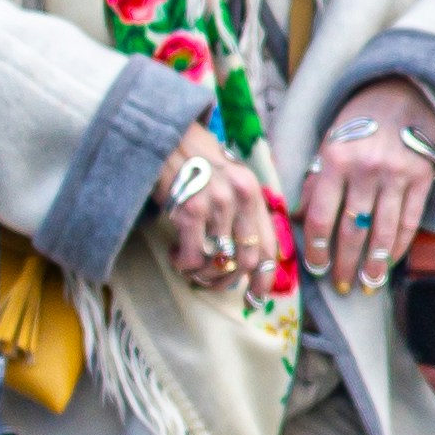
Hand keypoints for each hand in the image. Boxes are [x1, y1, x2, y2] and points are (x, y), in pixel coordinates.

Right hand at [156, 137, 282, 297]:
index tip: (256, 298)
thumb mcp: (231, 178)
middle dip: (228, 281)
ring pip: (218, 262)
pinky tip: (176, 256)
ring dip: (203, 274)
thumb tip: (247, 253)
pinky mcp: (190, 210)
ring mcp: (216, 205)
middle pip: (245, 260)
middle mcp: (240, 199)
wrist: (165, 136)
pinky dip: (185, 264)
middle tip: (211, 283)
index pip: (269, 247)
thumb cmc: (195, 161)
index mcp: (254, 194)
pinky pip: (193, 256)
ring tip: (190, 268)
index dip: (264, 278)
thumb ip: (243, 210)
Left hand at [295, 76, 434, 297]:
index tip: (316, 269)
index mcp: (334, 159)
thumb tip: (296, 220)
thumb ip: (314, 182)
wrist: (400, 92)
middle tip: (341, 285)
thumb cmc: (358, 123)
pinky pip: (410, 220)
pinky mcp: (422, 176)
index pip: (320, 217)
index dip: (317, 249)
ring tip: (368, 283)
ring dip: (374, 264)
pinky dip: (400, 246)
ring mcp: (396, 174)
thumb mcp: (328, 144)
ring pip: (383, 231)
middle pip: (351, 230)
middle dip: (344, 264)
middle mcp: (365, 168)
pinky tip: (391, 262)